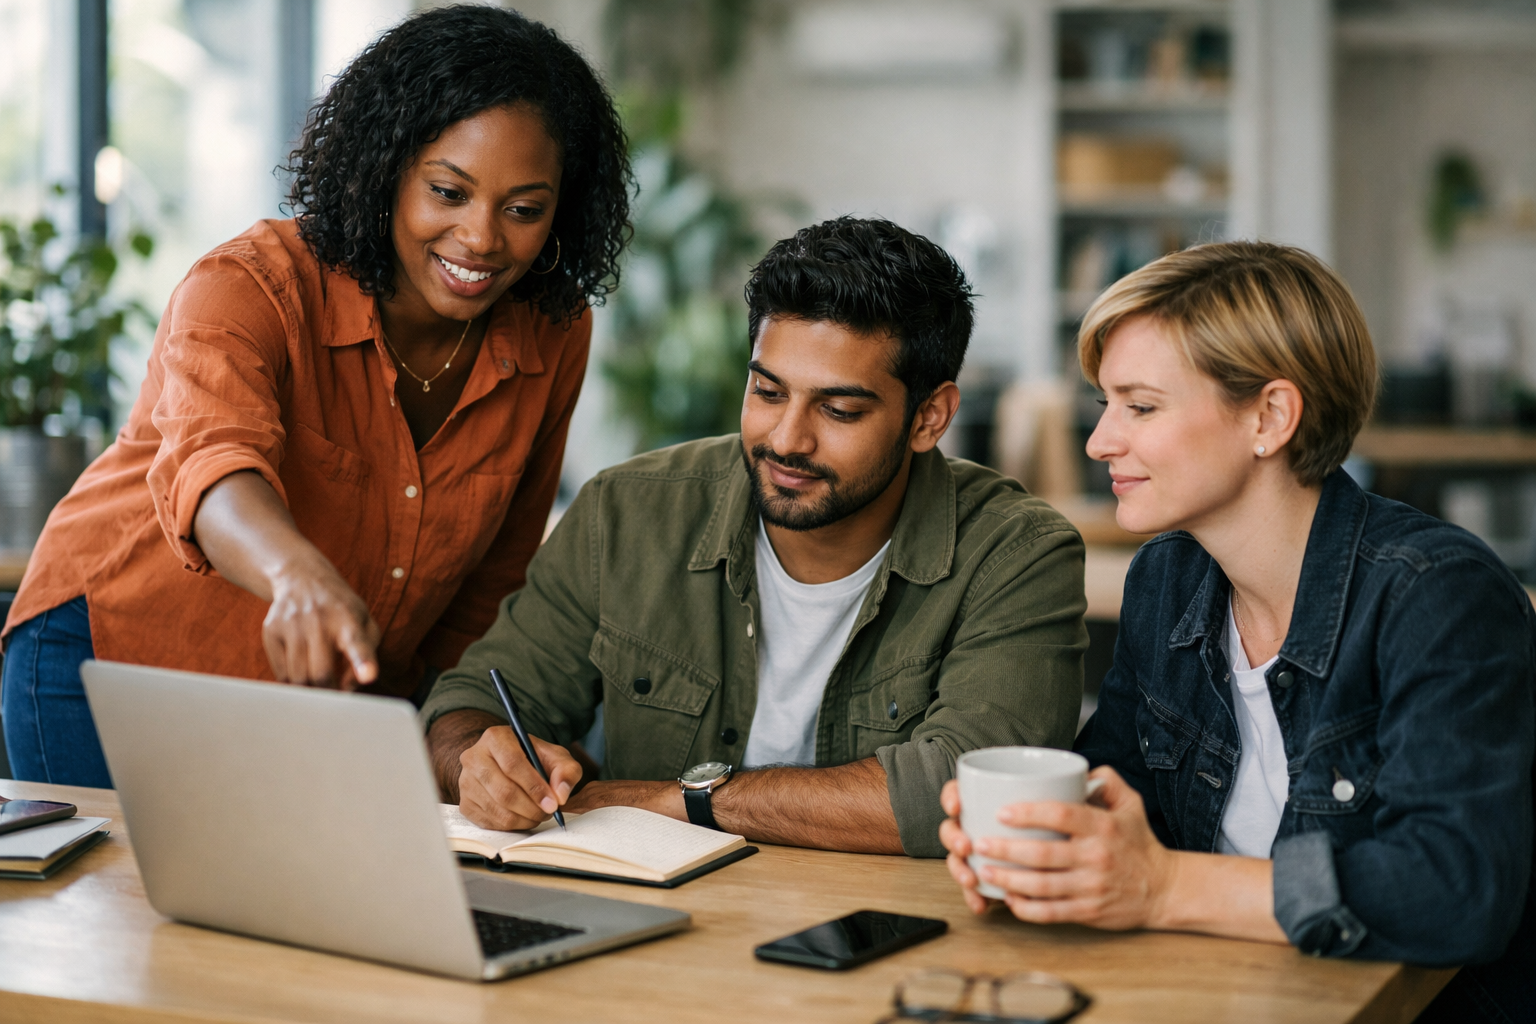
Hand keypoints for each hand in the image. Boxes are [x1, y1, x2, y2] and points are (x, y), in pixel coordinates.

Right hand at [262, 560, 380, 687]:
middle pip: (321, 674)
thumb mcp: (364, 622)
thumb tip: (347, 688)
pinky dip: (292, 682)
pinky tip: (300, 673)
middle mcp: (319, 620)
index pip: (357, 643)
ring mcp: (292, 624)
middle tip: (333, 694)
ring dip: (309, 691)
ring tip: (318, 684)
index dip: (363, 662)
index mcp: (349, 619)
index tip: (368, 676)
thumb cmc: (340, 609)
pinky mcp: (271, 630)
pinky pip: (281, 673)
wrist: (301, 578)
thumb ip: (366, 655)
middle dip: (329, 693)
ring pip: (298, 678)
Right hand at [458, 726, 583, 830]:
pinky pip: (489, 822)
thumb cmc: (532, 759)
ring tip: (539, 814)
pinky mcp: (465, 803)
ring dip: (524, 819)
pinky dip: (511, 825)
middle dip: (531, 808)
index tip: (552, 803)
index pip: (513, 764)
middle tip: (548, 812)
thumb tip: (561, 795)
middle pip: (503, 791)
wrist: (506, 763)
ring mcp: (466, 782)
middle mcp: (474, 757)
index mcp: (495, 738)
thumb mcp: (555, 756)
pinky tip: (523, 817)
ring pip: (497, 810)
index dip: (534, 787)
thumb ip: (566, 770)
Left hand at [940, 767, 1175, 929]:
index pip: (1061, 815)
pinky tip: (1008, 899)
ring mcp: (1092, 887)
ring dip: (1008, 880)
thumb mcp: (1131, 803)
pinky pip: (1051, 913)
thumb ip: (1106, 779)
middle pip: (1043, 855)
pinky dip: (1026, 908)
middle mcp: (1096, 857)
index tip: (1001, 811)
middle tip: (979, 842)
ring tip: (983, 869)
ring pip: (1041, 887)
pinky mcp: (1089, 912)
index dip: (1028, 813)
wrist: (1165, 889)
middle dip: (1005, 850)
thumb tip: (1078, 767)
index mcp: (1103, 827)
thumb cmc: (1139, 842)